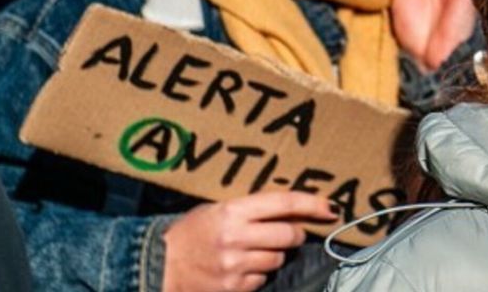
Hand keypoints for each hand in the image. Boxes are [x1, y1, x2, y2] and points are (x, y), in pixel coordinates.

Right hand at [161, 191, 335, 291]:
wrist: (156, 265)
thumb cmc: (190, 232)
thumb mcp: (218, 210)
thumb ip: (253, 210)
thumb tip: (294, 211)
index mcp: (233, 211)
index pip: (284, 203)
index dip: (312, 205)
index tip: (331, 208)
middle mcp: (236, 237)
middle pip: (290, 235)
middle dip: (294, 234)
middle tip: (286, 233)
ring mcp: (235, 266)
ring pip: (278, 259)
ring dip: (274, 255)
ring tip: (251, 251)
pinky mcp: (232, 288)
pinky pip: (262, 280)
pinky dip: (257, 275)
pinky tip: (238, 269)